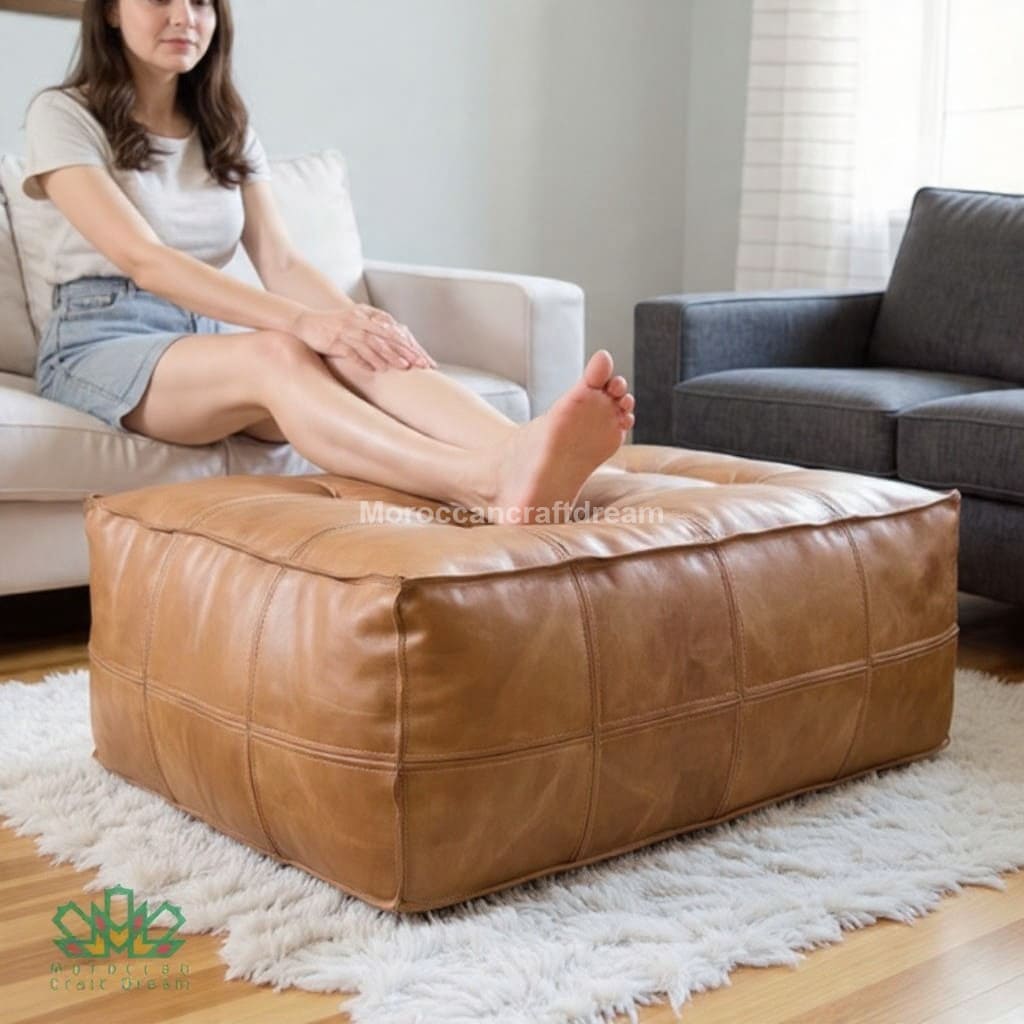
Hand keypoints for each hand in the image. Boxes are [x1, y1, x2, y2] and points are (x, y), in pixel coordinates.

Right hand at [290, 305, 437, 371]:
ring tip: (404, 367)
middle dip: (407, 351)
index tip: (427, 360)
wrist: (306, 324)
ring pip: (373, 343)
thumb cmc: (335, 327)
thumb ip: (377, 331)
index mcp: (369, 316)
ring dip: (389, 355)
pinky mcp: (335, 341)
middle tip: (422, 364)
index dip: (413, 345)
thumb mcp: (358, 325)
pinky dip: (365, 361)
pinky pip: (353, 352)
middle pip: (389, 336)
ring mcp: (348, 330)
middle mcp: (360, 321)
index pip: (397, 330)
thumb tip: (401, 341)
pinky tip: (377, 370)